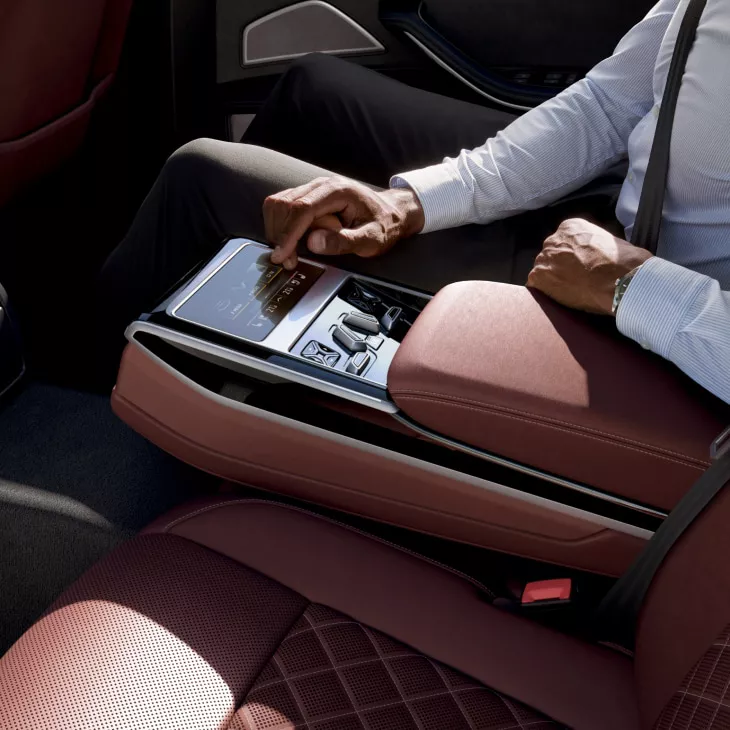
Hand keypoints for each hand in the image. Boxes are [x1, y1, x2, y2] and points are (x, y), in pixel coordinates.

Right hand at [264, 177, 424, 268]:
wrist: (390, 213)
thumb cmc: (383, 225)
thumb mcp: (371, 239)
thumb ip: (343, 242)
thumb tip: (313, 243)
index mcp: (338, 192)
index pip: (302, 209)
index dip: (288, 233)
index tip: (283, 255)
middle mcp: (321, 186)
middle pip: (284, 205)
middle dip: (281, 235)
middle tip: (289, 260)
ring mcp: (312, 190)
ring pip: (278, 205)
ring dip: (277, 231)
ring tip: (290, 253)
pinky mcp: (307, 197)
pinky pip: (283, 208)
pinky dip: (280, 226)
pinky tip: (291, 242)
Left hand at [527, 218, 652, 314]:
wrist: (620, 278)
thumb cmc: (622, 262)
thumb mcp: (607, 241)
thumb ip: (590, 244)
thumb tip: (591, 254)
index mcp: (570, 227)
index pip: (562, 242)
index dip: (570, 258)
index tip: (578, 267)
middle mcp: (554, 239)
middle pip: (550, 255)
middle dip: (559, 267)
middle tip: (573, 280)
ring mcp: (545, 258)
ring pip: (542, 270)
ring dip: (552, 280)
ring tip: (569, 290)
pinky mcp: (539, 276)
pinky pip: (535, 285)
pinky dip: (545, 293)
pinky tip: (560, 297)